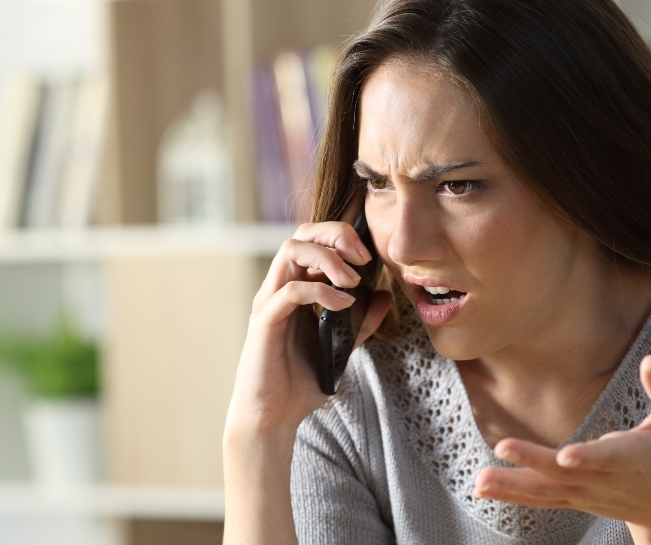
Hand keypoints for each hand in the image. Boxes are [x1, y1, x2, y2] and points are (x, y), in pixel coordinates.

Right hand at [225, 220, 392, 440]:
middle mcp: (279, 288)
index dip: (341, 235)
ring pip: (291, 250)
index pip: (313, 241)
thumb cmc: (301, 381)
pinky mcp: (265, 321)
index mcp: (296, 288)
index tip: (369, 254)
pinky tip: (343, 304)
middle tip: (364, 257)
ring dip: (328, 257)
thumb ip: (361, 322)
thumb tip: (385, 296)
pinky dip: (321, 291)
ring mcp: (269, 302)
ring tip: (353, 280)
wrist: (275, 416)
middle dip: (336, 234)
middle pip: (301, 234)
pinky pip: (291, 290)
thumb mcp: (342, 347)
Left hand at [472, 355, 650, 544]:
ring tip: (480, 480)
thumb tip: (649, 360)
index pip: (609, 459)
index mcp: (634, 459)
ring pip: (547, 492)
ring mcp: (588, 495)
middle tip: (503, 449)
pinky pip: (541, 499)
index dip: (589, 457)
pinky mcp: (575, 499)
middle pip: (566, 475)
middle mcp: (606, 481)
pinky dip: (512, 495)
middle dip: (534, 462)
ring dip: (512, 486)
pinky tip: (482, 488)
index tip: (566, 456)